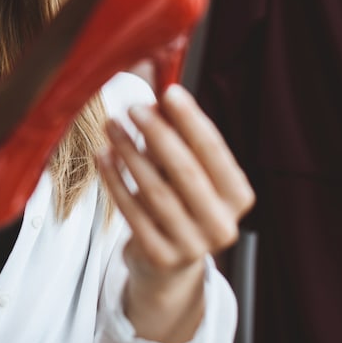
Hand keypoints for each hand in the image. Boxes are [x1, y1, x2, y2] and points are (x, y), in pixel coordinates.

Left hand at [96, 84, 254, 342]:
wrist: (168, 263)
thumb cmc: (179, 199)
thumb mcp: (185, 166)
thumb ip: (175, 129)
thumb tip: (153, 79)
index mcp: (238, 196)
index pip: (215, 151)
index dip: (191, 120)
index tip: (169, 91)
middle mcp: (222, 224)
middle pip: (186, 171)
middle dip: (158, 134)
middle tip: (133, 107)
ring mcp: (192, 246)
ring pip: (155, 191)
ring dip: (130, 152)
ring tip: (111, 126)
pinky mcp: (161, 257)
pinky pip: (132, 212)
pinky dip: (115, 180)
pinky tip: (103, 155)